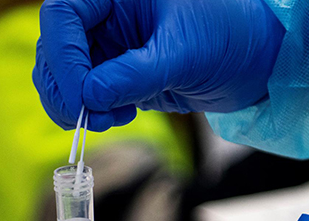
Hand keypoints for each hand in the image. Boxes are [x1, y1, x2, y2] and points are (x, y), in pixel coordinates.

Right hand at [33, 0, 283, 130]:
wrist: (254, 60)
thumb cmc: (228, 35)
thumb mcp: (182, 52)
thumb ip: (134, 74)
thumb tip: (90, 96)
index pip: (63, 16)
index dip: (63, 56)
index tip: (81, 96)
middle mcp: (105, 15)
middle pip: (54, 47)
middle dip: (64, 87)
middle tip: (88, 118)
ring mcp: (108, 46)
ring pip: (63, 75)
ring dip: (74, 104)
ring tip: (109, 118)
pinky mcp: (116, 75)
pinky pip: (85, 95)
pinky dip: (92, 111)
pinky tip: (119, 115)